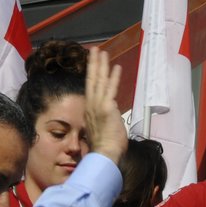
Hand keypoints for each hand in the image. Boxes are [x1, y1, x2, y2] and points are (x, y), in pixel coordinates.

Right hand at [82, 46, 127, 164]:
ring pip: (99, 81)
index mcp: (89, 111)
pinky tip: (116, 67)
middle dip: (94, 64)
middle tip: (95, 50)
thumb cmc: (104, 149)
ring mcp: (98, 106)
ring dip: (101, 65)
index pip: (90, 89)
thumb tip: (110, 118)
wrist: (103, 156)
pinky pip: (111, 89)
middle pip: (91, 80)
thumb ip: (104, 121)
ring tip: (103, 52)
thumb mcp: (101, 131)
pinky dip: (113, 77)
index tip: (93, 64)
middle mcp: (91, 106)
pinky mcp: (107, 109)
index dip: (91, 75)